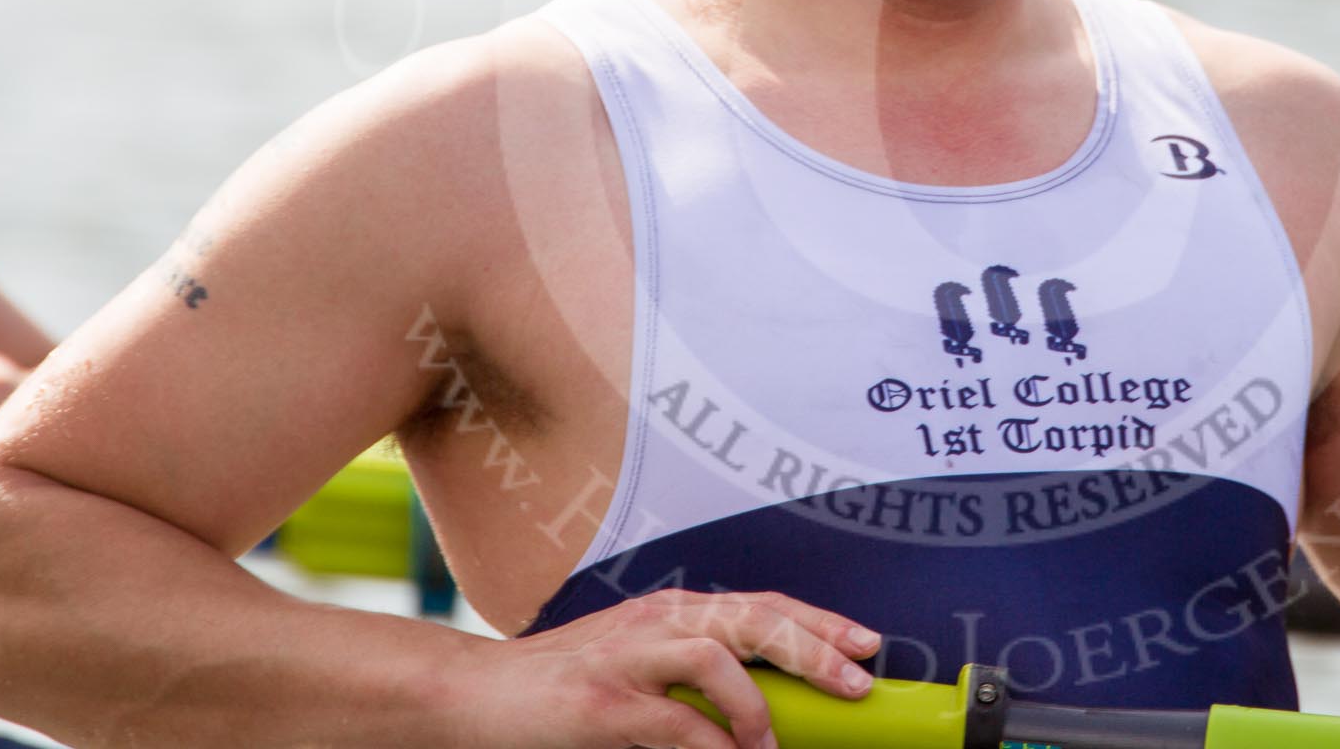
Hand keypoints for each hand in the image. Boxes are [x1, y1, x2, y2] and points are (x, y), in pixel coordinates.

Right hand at [480, 587, 879, 748]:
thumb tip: (765, 708)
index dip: (819, 621)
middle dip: (815, 648)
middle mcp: (656, 620)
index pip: (762, 605)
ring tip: (774, 745)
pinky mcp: (600, 703)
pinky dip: (708, 743)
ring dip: (756, 702)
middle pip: (754, 617)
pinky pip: (670, 721)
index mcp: (672, 609)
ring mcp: (626, 657)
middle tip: (858, 683)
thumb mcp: (638, 666)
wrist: (472, 696)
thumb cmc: (562, 688)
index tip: (867, 645)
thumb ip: (694, 675)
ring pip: (715, 654)